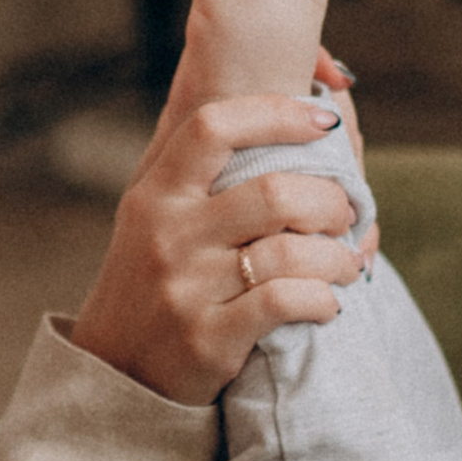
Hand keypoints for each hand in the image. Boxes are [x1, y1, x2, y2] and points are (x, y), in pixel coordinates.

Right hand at [68, 89, 367, 404]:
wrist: (114, 375)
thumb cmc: (152, 280)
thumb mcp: (154, 214)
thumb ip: (196, 164)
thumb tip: (248, 86)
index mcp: (156, 193)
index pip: (215, 126)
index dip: (277, 113)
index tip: (323, 121)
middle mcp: (168, 234)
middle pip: (273, 193)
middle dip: (331, 201)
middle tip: (347, 213)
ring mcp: (186, 288)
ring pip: (290, 252)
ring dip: (338, 257)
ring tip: (347, 264)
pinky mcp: (208, 340)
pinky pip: (285, 303)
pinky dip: (323, 300)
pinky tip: (328, 303)